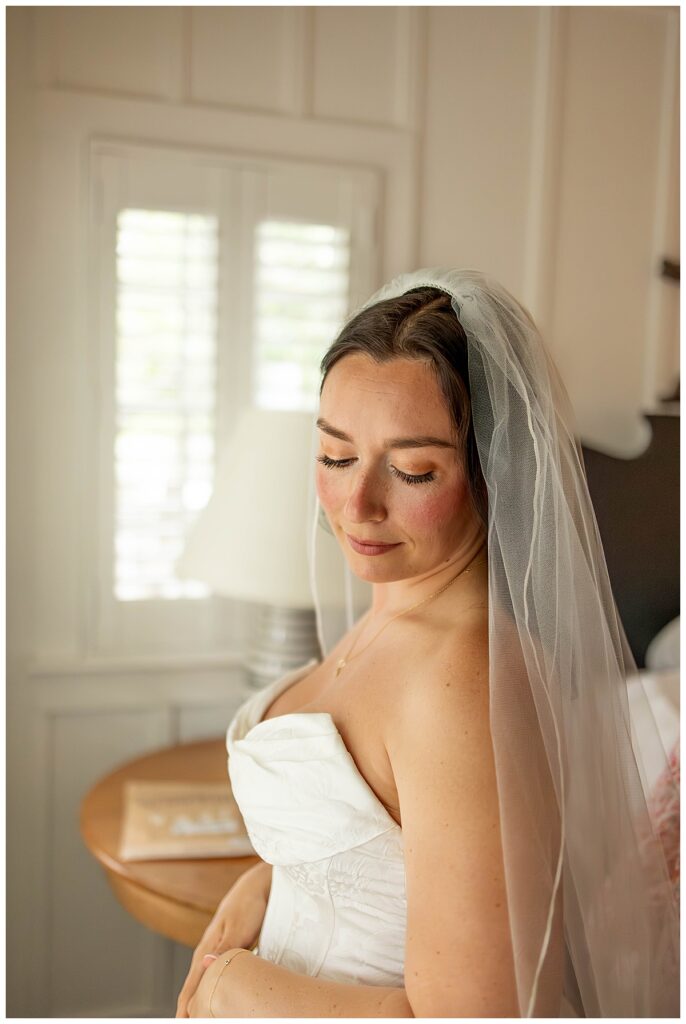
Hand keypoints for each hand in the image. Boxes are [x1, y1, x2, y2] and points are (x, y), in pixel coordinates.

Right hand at [176, 861, 271, 1016]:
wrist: (257, 888)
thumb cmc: (248, 905)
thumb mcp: (238, 926)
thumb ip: (223, 947)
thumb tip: (205, 965)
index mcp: (204, 951)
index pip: (189, 990)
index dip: (184, 1012)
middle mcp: (206, 956)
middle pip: (193, 993)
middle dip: (189, 1013)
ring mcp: (216, 956)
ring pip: (204, 987)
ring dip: (201, 1006)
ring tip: (201, 1020)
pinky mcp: (227, 955)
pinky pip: (216, 980)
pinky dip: (214, 995)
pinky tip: (219, 1005)